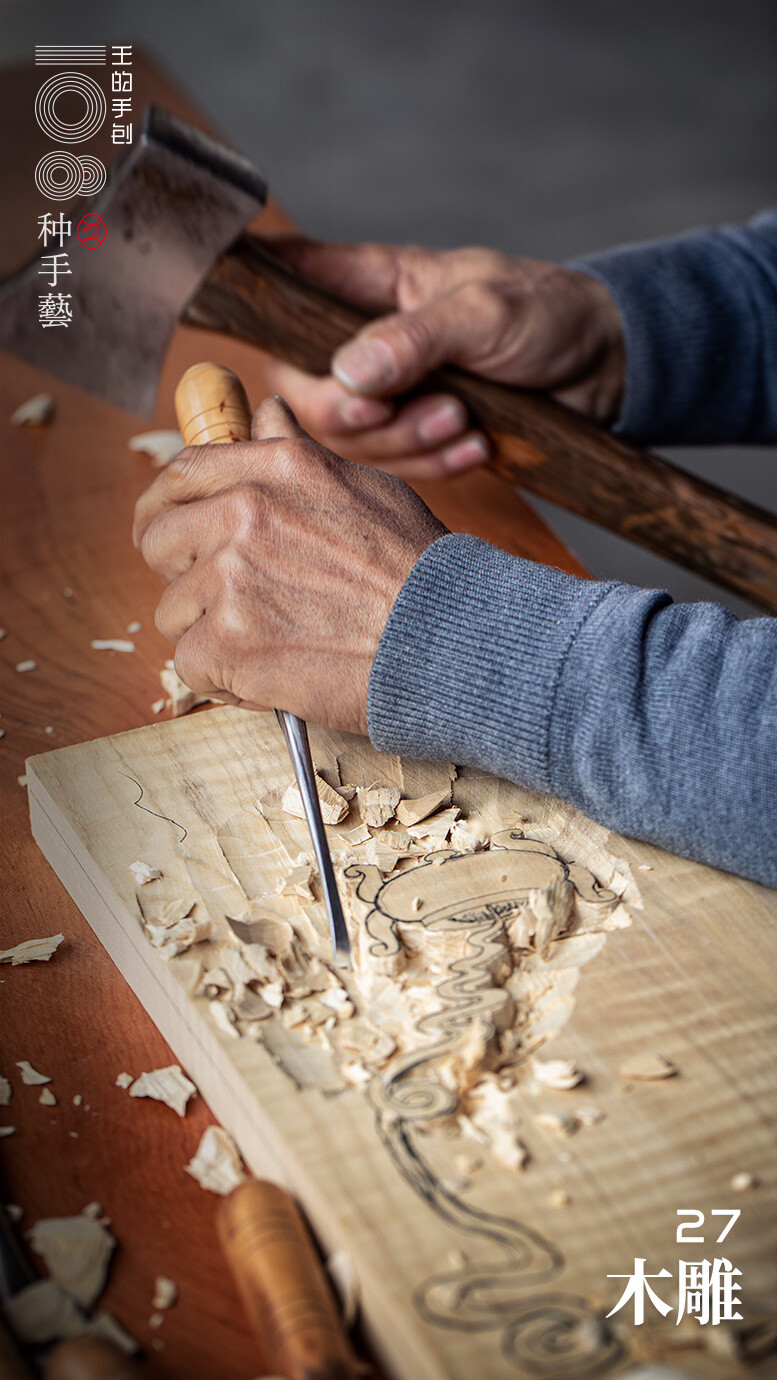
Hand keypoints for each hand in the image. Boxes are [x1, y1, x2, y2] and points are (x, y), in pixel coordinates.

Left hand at [133, 396, 445, 733]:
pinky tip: (268, 672)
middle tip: (223, 599)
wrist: (444, 642)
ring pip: (173, 609)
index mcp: (277, 468)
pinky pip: (190, 662)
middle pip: (157, 539)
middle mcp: (246, 513)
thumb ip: (299, 453)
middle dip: (181, 572)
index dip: (167, 506)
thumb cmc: (420, 572)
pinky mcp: (226, 642)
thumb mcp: (366, 485)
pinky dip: (223, 678)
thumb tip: (266, 413)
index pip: (182, 473)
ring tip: (270, 640)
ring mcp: (231, 578)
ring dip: (209, 631)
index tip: (172, 530)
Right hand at [262, 237, 624, 480]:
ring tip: (465, 421)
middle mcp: (364, 339)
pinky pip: (396, 467)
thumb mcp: (486, 312)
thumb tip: (350, 372)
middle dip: (354, 416)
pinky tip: (477, 446)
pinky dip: (435, 464)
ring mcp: (389, 392)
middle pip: (305, 389)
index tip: (256, 321)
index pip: (287, 278)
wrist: (603, 367)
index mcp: (370, 283)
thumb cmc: (548, 312)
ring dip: (407, 443)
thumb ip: (416, 338)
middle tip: (417, 408)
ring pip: (351, 440)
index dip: (256, 299)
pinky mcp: (416, 435)